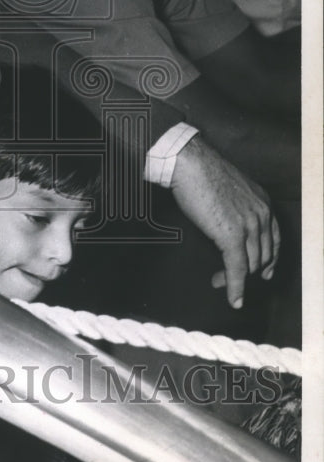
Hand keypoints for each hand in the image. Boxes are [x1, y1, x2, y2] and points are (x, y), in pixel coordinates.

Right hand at [170, 135, 279, 308]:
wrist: (189, 162)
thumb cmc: (201, 171)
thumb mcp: (230, 189)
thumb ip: (237, 207)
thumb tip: (228, 224)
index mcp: (263, 203)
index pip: (273, 240)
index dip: (268, 260)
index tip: (263, 272)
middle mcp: (262, 214)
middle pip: (261, 255)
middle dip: (247, 272)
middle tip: (228, 279)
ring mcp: (249, 226)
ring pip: (250, 264)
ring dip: (236, 279)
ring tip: (220, 282)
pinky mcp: (231, 235)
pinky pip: (237, 269)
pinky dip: (236, 288)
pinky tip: (233, 298)